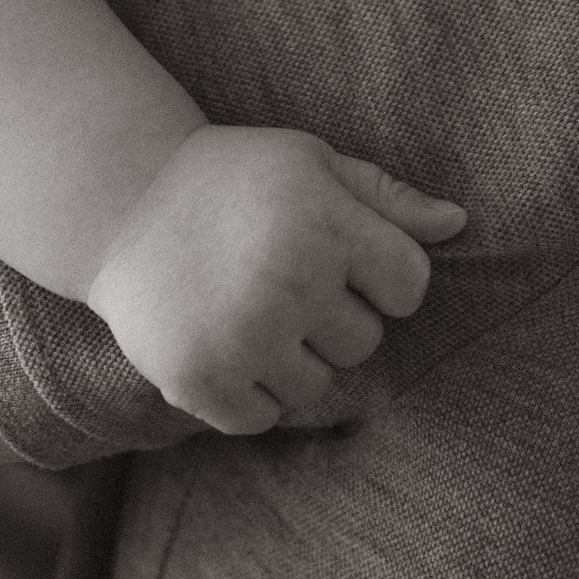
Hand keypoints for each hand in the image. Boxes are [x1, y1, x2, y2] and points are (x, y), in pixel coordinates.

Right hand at [85, 126, 465, 433]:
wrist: (119, 202)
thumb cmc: (233, 177)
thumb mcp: (311, 161)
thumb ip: (386, 196)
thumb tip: (459, 223)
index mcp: (325, 222)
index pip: (410, 287)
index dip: (384, 277)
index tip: (345, 259)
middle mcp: (289, 280)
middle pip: (364, 341)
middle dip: (334, 317)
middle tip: (282, 279)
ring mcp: (243, 335)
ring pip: (318, 385)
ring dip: (294, 358)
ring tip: (251, 309)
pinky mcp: (200, 379)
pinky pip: (264, 417)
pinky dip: (252, 393)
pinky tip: (227, 343)